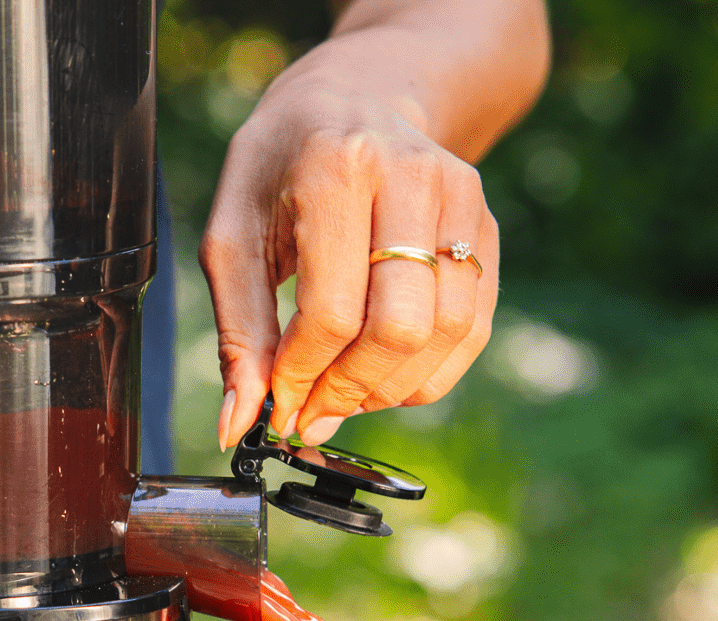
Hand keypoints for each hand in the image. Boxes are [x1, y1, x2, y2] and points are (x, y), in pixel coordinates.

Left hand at [200, 38, 498, 448]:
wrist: (356, 97)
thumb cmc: (278, 172)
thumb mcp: (232, 239)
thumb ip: (238, 334)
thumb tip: (237, 426)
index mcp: (337, 170)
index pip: (332, 313)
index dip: (303, 377)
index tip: (278, 407)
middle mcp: (412, 179)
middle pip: (398, 329)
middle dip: (348, 391)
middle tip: (310, 413)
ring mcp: (462, 201)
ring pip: (444, 336)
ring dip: (388, 390)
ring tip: (341, 395)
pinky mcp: (485, 229)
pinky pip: (471, 330)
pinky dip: (425, 375)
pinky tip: (381, 378)